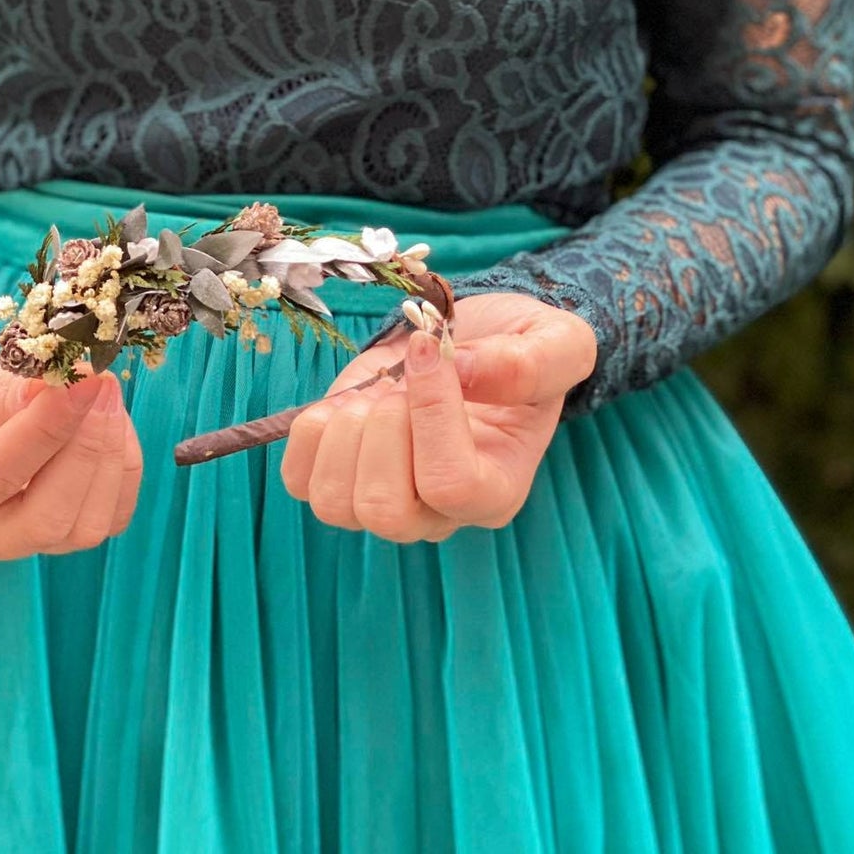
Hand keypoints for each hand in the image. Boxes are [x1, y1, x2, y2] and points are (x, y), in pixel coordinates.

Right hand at [0, 331, 142, 572]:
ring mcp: (5, 547)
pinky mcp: (45, 536)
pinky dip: (119, 470)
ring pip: (83, 526)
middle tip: (101, 383)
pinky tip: (107, 421)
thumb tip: (69, 392)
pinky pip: (104, 518)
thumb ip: (0, 389)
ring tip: (102, 393)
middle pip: (45, 520)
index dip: (49, 429)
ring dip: (108, 457)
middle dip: (86, 448)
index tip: (85, 380)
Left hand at [279, 293, 597, 543]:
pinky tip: (347, 403)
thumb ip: (530, 361)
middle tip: (400, 383)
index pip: (450, 484)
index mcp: (497, 489)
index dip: (431, 414)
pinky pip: (299, 481)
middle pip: (384, 510)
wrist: (472, 342)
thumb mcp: (555, 341)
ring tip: (375, 394)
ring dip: (344, 431)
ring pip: (333, 503)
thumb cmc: (519, 350)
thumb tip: (463, 370)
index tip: (430, 351)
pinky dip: (311, 432)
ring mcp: (382, 502)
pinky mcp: (337, 478)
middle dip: (381, 427)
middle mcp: (437, 512)